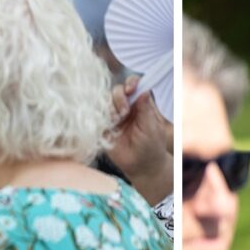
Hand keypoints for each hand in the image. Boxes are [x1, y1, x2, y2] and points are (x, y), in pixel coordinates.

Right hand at [107, 79, 174, 201]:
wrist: (142, 166)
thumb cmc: (151, 146)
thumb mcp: (152, 127)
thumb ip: (146, 109)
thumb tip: (144, 90)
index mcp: (139, 104)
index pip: (132, 85)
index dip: (131, 83)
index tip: (131, 89)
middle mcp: (125, 107)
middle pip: (117, 91)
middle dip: (120, 97)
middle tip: (125, 111)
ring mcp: (113, 117)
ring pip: (106, 101)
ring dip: (111, 107)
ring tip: (118, 119)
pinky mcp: (104, 127)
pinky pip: (97, 116)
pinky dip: (101, 116)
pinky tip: (108, 123)